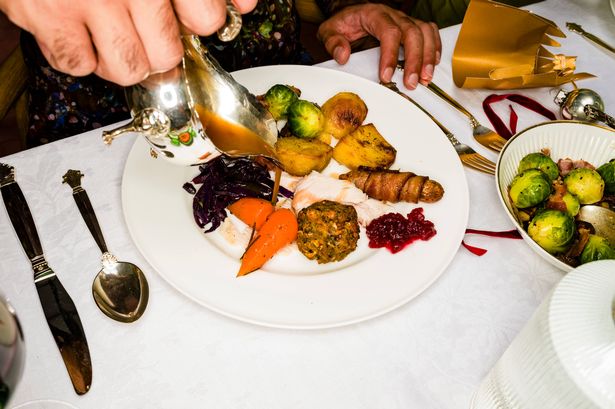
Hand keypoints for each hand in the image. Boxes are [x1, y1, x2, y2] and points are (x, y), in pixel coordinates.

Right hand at [0, 0, 256, 85]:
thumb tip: (245, 7)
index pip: (207, 19)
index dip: (202, 22)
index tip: (191, 18)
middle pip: (167, 55)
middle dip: (160, 47)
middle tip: (147, 27)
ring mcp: (89, 0)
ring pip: (128, 70)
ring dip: (124, 59)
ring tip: (115, 32)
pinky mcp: (47, 14)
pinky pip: (77, 65)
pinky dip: (79, 56)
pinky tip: (80, 30)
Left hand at [317, 3, 440, 89]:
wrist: (351, 13)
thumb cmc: (343, 23)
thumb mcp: (329, 31)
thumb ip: (333, 43)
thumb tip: (343, 56)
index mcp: (373, 14)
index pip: (388, 32)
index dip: (390, 55)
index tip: (387, 76)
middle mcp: (393, 15)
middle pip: (412, 33)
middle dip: (415, 60)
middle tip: (412, 82)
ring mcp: (404, 19)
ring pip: (425, 32)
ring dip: (428, 56)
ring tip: (426, 78)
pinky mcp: (411, 25)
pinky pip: (429, 31)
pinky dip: (434, 47)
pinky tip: (432, 64)